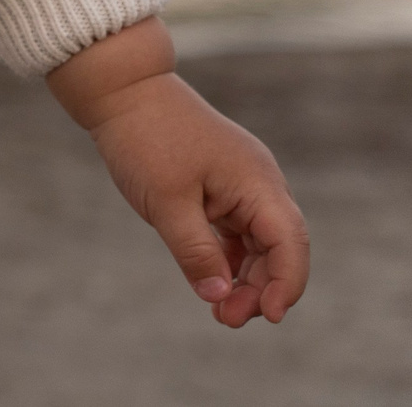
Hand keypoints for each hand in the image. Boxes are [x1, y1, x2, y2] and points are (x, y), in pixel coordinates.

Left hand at [47, 17, 309, 326]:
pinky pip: (236, 230)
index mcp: (257, 182)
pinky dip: (228, 257)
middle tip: (227, 320)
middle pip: (278, 247)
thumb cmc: (145, 139)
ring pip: (258, 242)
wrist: (121, 90)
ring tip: (220, 310)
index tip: (267, 316)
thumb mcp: (167, 203)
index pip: (290, 243)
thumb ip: (196, 252)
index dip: (286, 285)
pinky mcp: (220, 184)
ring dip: (244, 277)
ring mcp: (240, 182)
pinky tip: (213, 281)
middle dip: (260, 288)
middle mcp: (259, 182)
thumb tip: (219, 295)